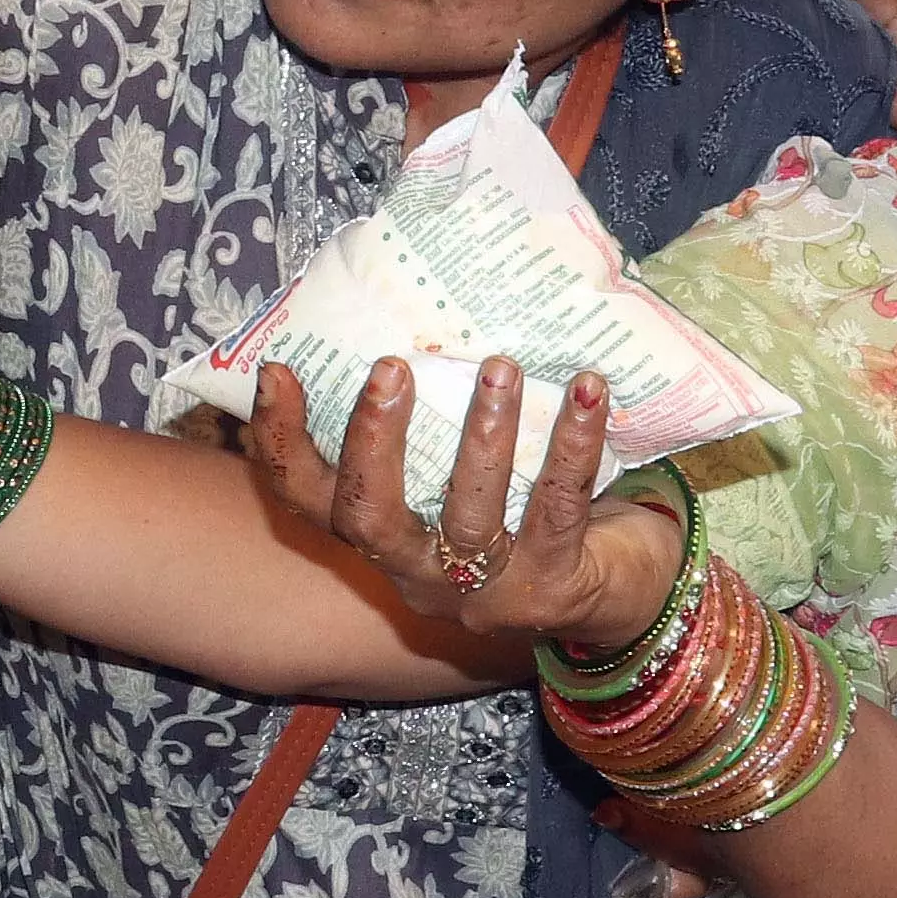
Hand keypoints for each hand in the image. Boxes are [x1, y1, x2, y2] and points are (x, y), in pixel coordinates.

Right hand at [242, 356, 683, 656]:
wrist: (619, 590)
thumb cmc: (528, 507)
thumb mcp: (466, 472)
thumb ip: (438, 425)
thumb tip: (421, 307)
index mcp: (384, 536)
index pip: (307, 498)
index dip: (280, 440)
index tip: (276, 369)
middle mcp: (419, 572)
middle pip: (367, 518)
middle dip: (373, 440)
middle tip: (392, 367)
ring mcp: (484, 589)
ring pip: (467, 517)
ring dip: (484, 436)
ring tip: (502, 367)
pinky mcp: (551, 586)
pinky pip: (557, 507)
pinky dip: (572, 444)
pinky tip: (589, 391)